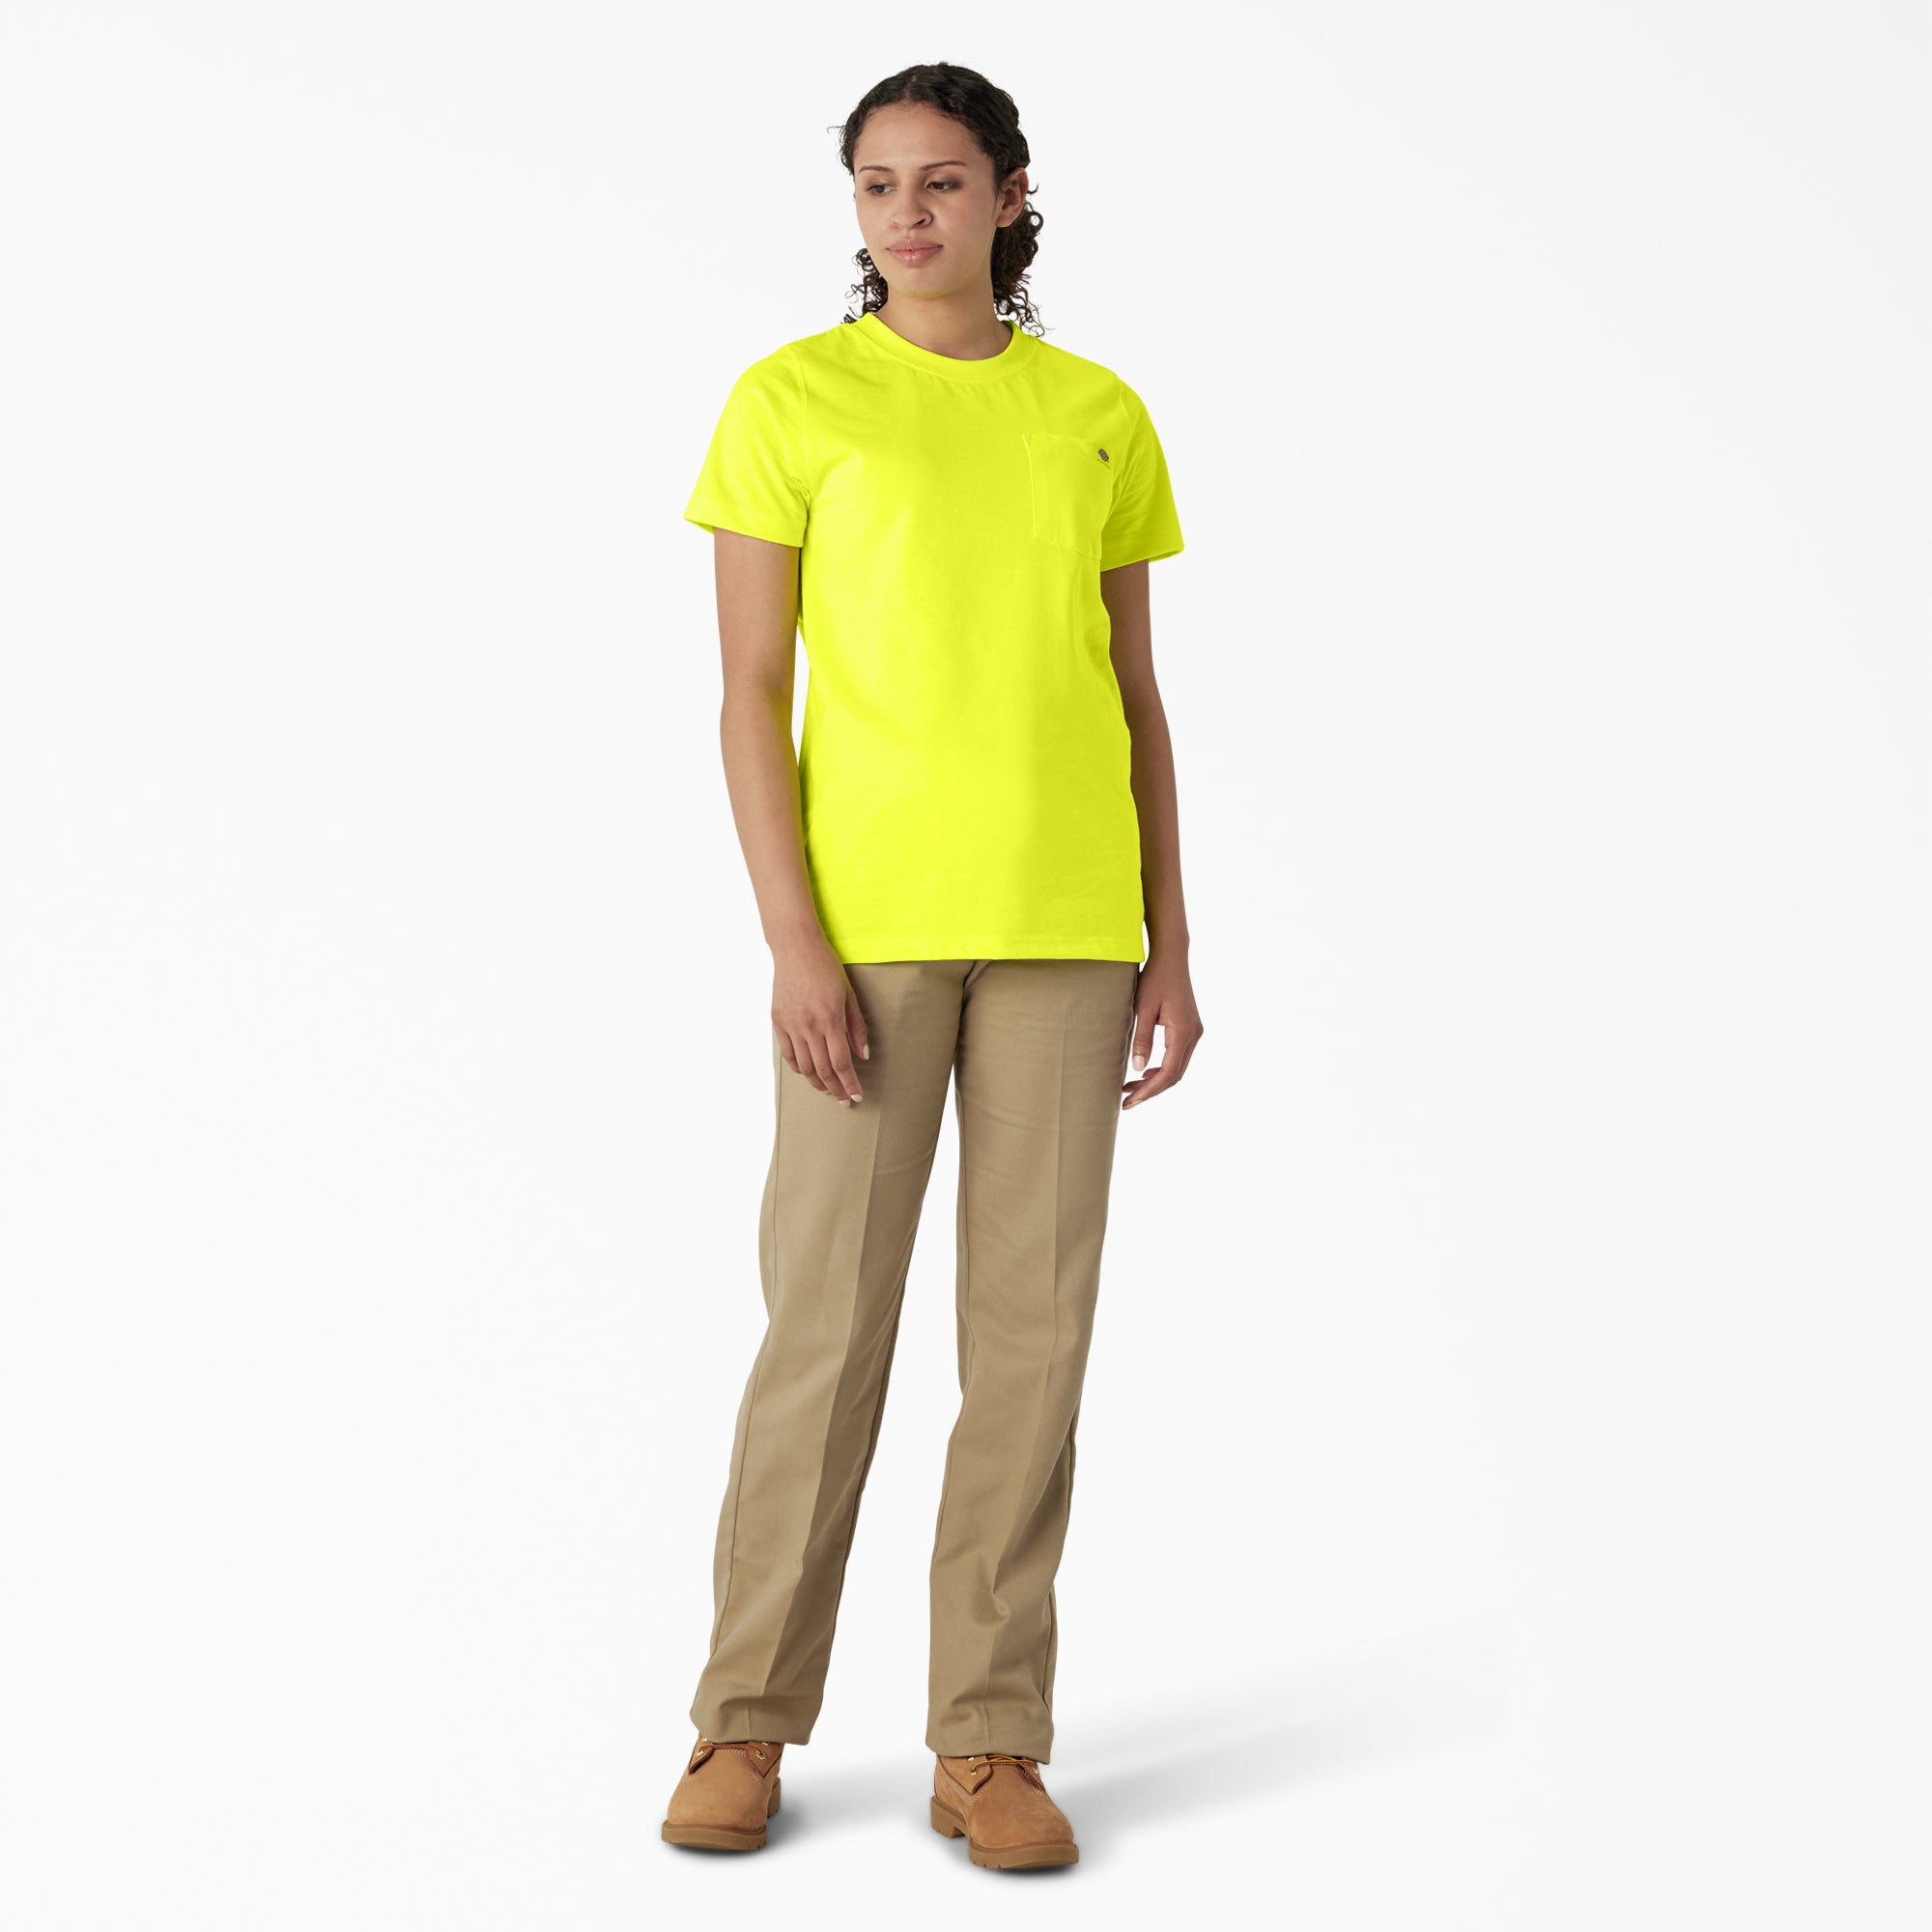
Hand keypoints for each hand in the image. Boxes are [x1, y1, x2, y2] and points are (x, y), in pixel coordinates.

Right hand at [771, 933, 868, 1104]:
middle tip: (845, 1101)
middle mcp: (809, 1026)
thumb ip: (857, 1027)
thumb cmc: (826, 968)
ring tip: (829, 1090)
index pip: (842, 1063)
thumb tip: (863, 1055)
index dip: (850, 1083)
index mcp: (830, 1019)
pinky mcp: (778, 1022)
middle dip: (836, 1089)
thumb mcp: (849, 994)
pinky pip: (788, 1055)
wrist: (796, 948)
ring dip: (818, 1083)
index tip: (857, 1096)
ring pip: (804, 1067)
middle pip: (823, 1070)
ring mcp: (791, 1025)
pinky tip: (809, 1073)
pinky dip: (799, 1068)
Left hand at [1122, 951, 1201, 1109]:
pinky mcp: (1190, 1028)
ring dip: (1156, 1080)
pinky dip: (1162, 1068)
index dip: (1149, 1090)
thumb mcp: (1143, 1008)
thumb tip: (1137, 1069)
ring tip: (1131, 1089)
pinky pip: (1178, 1056)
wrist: (1172, 957)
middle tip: (1127, 1101)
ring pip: (1177, 1067)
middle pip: (1174, 1075)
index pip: (1168, 1073)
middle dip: (1151, 1090)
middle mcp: (1194, 1035)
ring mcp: (1194, 1032)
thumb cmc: (1155, 979)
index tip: (1131, 1101)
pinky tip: (1144, 1071)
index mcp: (1183, 1032)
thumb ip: (1141, 1039)